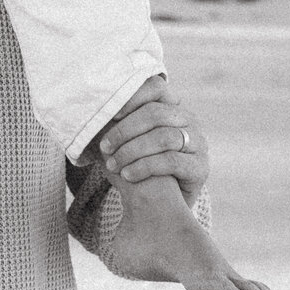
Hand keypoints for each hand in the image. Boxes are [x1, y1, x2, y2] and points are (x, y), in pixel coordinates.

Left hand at [94, 75, 209, 207]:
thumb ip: (118, 121)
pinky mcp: (200, 167)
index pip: (156, 87)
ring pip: (163, 137)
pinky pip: (171, 161)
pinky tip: (127, 175)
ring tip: (113, 165)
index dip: (132, 96)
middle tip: (104, 147)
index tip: (111, 114)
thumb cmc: (140, 162)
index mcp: (173, 106)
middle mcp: (190, 120)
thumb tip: (89, 106)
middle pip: (156, 113)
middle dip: (125, 130)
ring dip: (132, 151)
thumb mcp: (130, 139)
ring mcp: (198, 143)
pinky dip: (144, 167)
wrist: (163, 202)